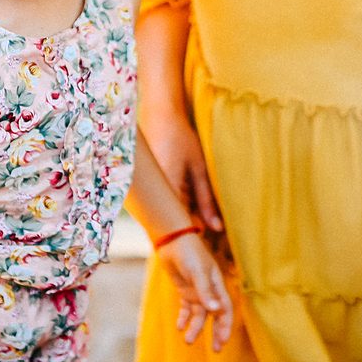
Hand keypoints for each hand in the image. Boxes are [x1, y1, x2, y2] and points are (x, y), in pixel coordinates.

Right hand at [141, 109, 221, 236]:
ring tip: (202, 224)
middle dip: (191, 232)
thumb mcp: (199, 169)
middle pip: (172, 226)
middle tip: (213, 238)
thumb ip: (206, 200)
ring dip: (182, 222)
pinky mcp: (144, 190)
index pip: (182, 227)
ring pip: (166, 218)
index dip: (199, 238)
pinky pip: (161, 208)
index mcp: (164, 192)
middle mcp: (150, 197)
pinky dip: (174, 211)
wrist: (159, 114)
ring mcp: (144, 194)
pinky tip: (187, 208)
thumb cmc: (181, 138)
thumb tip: (217, 229)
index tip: (216, 246)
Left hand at [159, 231, 235, 351]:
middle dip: (215, 332)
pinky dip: (184, 318)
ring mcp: (197, 291)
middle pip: (215, 316)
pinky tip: (180, 327)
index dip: (225, 326)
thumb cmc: (190, 253)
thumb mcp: (198, 272)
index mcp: (218, 285)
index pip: (225, 310)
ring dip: (195, 328)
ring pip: (199, 315)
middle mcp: (209, 291)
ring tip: (188, 340)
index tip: (223, 341)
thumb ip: (206, 292)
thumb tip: (215, 310)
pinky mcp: (185, 290)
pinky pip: (186, 308)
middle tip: (216, 350)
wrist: (172, 241)